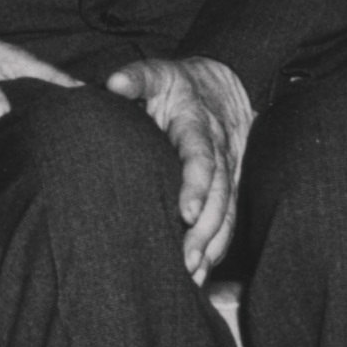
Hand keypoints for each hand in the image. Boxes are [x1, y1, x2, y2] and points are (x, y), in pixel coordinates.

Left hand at [101, 54, 255, 281]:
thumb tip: (114, 82)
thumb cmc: (178, 84)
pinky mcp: (231, 187)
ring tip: (193, 274)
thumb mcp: (159, 72)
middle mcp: (220, 153)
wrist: (224, 83)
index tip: (186, 212)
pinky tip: (202, 272)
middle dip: (206, 230)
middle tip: (187, 260)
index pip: (202, 157)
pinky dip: (218, 247)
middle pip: (219, 195)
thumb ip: (138, 77)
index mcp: (199, 127)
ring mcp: (230, 172)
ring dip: (213, 245)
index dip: (196, 185)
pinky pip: (229, 220)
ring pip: (227, 213)